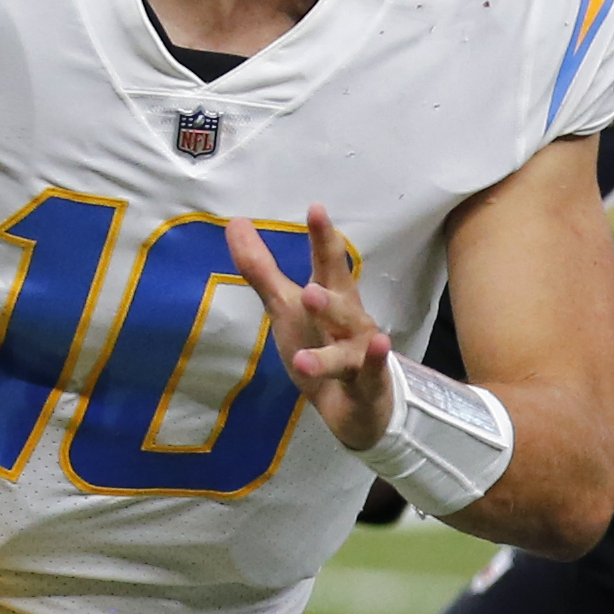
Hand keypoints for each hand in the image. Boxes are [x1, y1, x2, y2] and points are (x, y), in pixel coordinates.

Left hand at [227, 204, 393, 450]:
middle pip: (342, 303)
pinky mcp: (368, 386)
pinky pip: (370, 374)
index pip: (327, 266)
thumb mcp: (286, 306)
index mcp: (332, 298)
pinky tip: (378, 347)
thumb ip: (261, 269)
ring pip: (349, 346)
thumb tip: (235, 222)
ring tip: (317, 322)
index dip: (322, 239)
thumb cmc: (320, 342)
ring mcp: (360, 354)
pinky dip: (373, 362)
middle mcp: (350, 321)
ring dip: (332, 343)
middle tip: (309, 291)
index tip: (316, 208)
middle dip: (328, 297)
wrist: (353, 404)